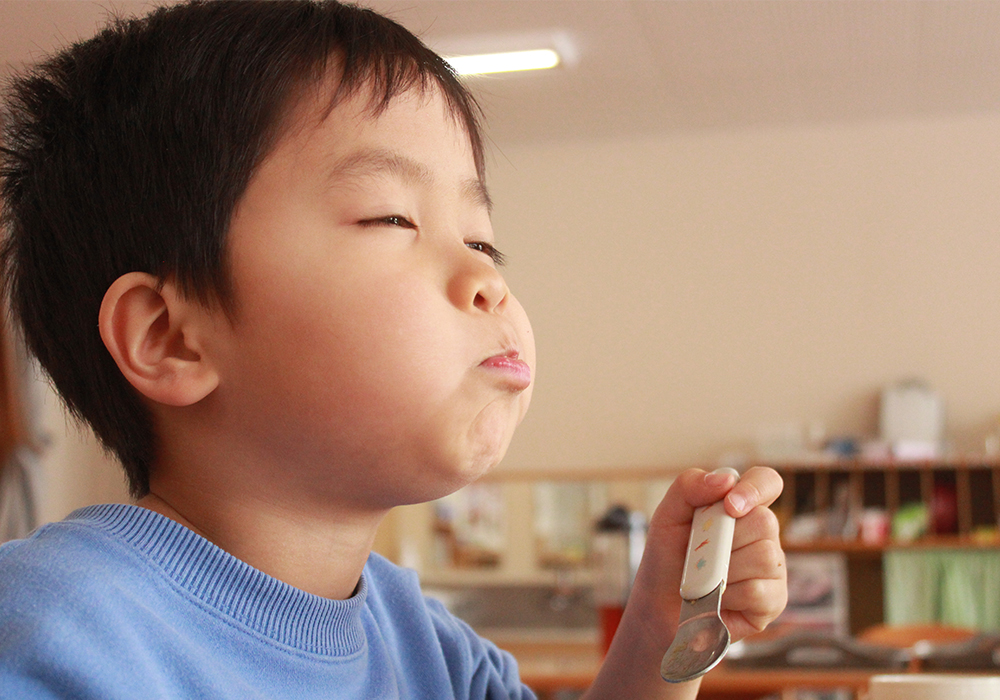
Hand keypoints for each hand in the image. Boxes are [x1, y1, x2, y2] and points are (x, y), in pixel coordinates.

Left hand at [622, 466, 786, 650]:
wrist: (659, 604)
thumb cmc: (668, 557)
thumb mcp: (668, 515)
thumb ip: (690, 486)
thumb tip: (727, 479)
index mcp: (741, 507)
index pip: (767, 482)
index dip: (756, 489)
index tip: (730, 506)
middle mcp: (763, 534)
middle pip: (764, 521)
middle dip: (722, 539)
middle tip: (699, 553)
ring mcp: (772, 567)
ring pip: (763, 556)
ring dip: (723, 569)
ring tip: (706, 577)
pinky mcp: (773, 600)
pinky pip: (758, 591)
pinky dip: (728, 595)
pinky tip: (718, 598)